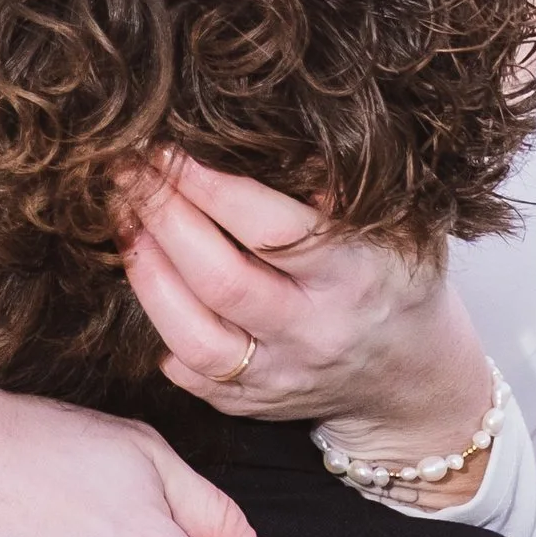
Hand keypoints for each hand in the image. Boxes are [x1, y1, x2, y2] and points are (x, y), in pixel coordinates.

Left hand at [124, 153, 495, 457]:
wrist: (410, 374)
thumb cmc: (395, 275)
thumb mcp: (397, 220)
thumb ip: (340, 182)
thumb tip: (259, 132)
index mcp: (356, 275)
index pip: (272, 230)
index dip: (210, 187)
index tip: (168, 149)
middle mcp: (315, 332)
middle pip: (221, 281)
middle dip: (163, 219)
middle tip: (128, 174)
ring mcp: (280, 376)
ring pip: (193, 337)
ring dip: (147, 274)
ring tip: (124, 222)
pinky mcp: (251, 404)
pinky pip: (189, 372)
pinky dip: (159, 326)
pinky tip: (148, 279)